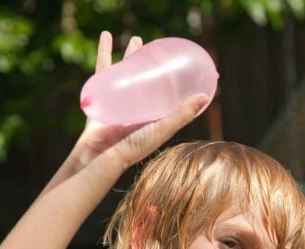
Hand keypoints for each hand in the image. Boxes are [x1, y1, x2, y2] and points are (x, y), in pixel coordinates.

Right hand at [54, 31, 207, 188]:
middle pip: (146, 80)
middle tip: (154, 45)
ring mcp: (119, 104)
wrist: (100, 156)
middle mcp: (137, 110)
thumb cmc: (133, 147)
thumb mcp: (161, 129)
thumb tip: (205, 95)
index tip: (182, 63)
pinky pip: (103, 71)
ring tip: (135, 39)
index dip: (175, 79)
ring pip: (125, 74)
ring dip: (129, 55)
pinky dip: (104, 52)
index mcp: (153, 116)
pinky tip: (106, 37)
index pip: (168, 94)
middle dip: (150, 62)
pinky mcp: (102, 99)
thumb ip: (182, 115)